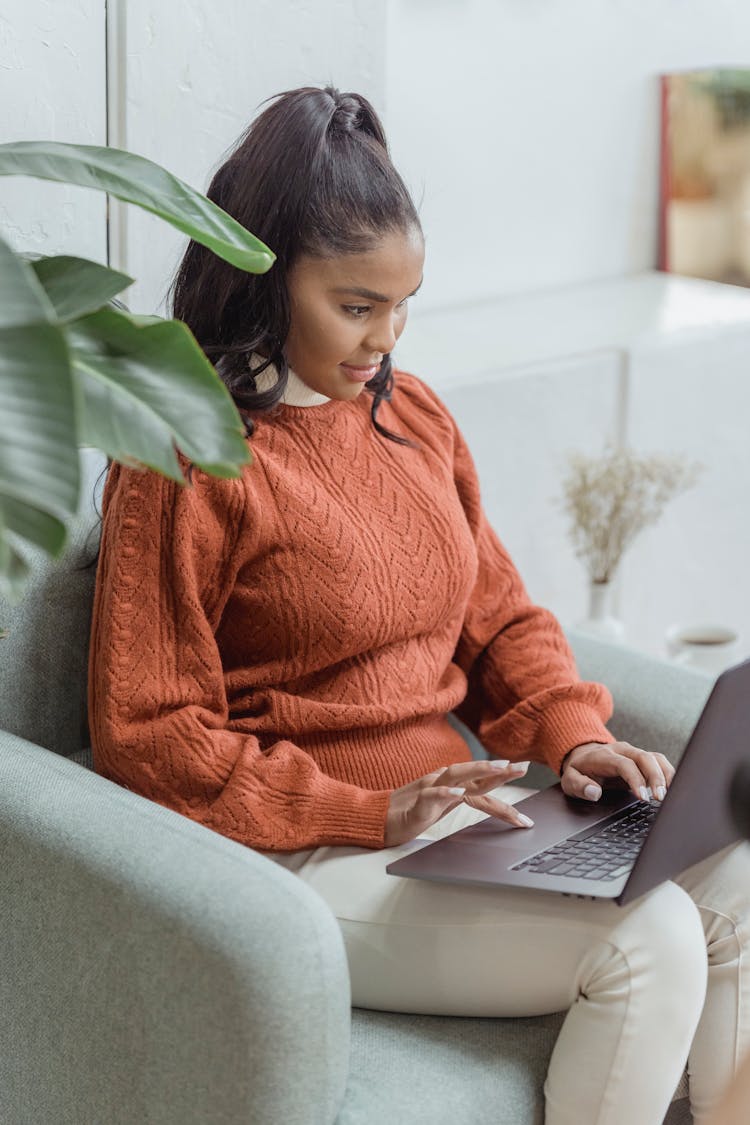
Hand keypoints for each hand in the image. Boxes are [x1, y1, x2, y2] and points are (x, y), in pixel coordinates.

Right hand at [385, 759, 532, 846]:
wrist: (380, 819)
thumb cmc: (411, 812)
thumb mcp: (444, 806)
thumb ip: (463, 798)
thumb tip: (490, 799)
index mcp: (452, 785)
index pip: (481, 782)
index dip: (503, 778)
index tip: (524, 773)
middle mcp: (443, 782)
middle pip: (474, 773)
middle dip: (500, 770)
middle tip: (522, 767)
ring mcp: (430, 789)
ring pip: (457, 775)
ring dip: (479, 771)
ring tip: (500, 769)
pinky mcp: (417, 801)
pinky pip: (432, 794)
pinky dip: (445, 793)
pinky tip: (458, 793)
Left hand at [560, 741, 675, 803]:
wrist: (583, 755)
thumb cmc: (579, 770)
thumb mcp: (569, 780)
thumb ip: (579, 786)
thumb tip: (594, 792)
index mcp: (604, 756)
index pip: (624, 764)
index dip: (636, 779)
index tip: (643, 797)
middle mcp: (622, 751)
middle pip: (644, 757)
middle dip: (655, 777)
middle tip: (660, 798)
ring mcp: (633, 753)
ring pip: (655, 758)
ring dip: (665, 775)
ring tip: (670, 794)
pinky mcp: (642, 759)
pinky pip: (659, 762)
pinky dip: (668, 774)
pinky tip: (672, 788)